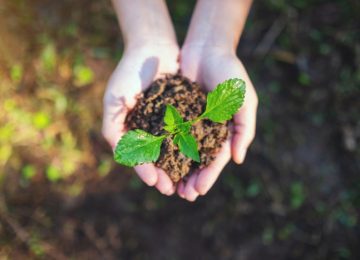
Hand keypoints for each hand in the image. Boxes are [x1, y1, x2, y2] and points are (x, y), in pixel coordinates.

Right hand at [102, 43, 179, 194]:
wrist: (153, 48)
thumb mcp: (114, 100)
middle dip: (162, 174)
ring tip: (185, 182)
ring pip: (172, 152)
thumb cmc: (129, 73)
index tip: (154, 181)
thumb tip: (121, 154)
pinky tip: (197, 159)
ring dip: (177, 168)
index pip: (136, 157)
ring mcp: (165, 124)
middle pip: (155, 159)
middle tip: (171, 189)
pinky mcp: (182, 115)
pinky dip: (189, 149)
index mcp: (130, 130)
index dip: (144, 170)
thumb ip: (113, 127)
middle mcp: (148, 130)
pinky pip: (186, 135)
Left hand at [177, 45, 257, 200]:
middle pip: (198, 160)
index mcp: (225, 130)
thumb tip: (238, 160)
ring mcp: (190, 122)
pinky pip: (168, 133)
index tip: (199, 190)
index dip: (209, 175)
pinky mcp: (175, 112)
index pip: (217, 158)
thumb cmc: (230, 73)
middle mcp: (207, 129)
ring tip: (169, 186)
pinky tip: (157, 161)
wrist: (207, 48)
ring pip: (182, 151)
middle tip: (183, 196)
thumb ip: (244, 129)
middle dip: (192, 178)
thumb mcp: (244, 100)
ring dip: (177, 169)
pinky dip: (164, 147)